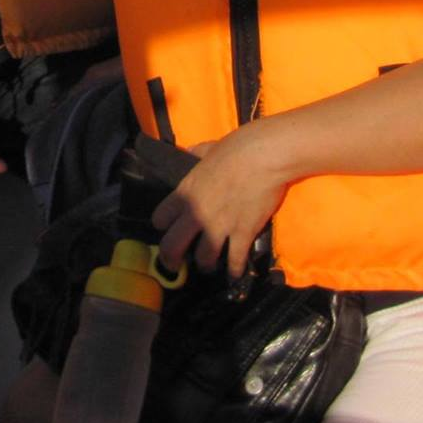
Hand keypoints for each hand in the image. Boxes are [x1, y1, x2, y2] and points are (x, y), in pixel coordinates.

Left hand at [149, 120, 293, 279]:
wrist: (262, 157)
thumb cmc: (235, 149)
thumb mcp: (207, 149)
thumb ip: (196, 155)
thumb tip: (191, 153)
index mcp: (185, 192)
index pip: (160, 218)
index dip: (163, 225)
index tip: (168, 229)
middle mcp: (196, 214)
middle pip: (172, 247)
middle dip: (171, 259)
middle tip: (175, 265)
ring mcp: (219, 227)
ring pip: (203, 259)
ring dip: (206, 264)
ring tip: (209, 265)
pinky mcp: (242, 235)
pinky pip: (235, 261)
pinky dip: (234, 270)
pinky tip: (234, 273)